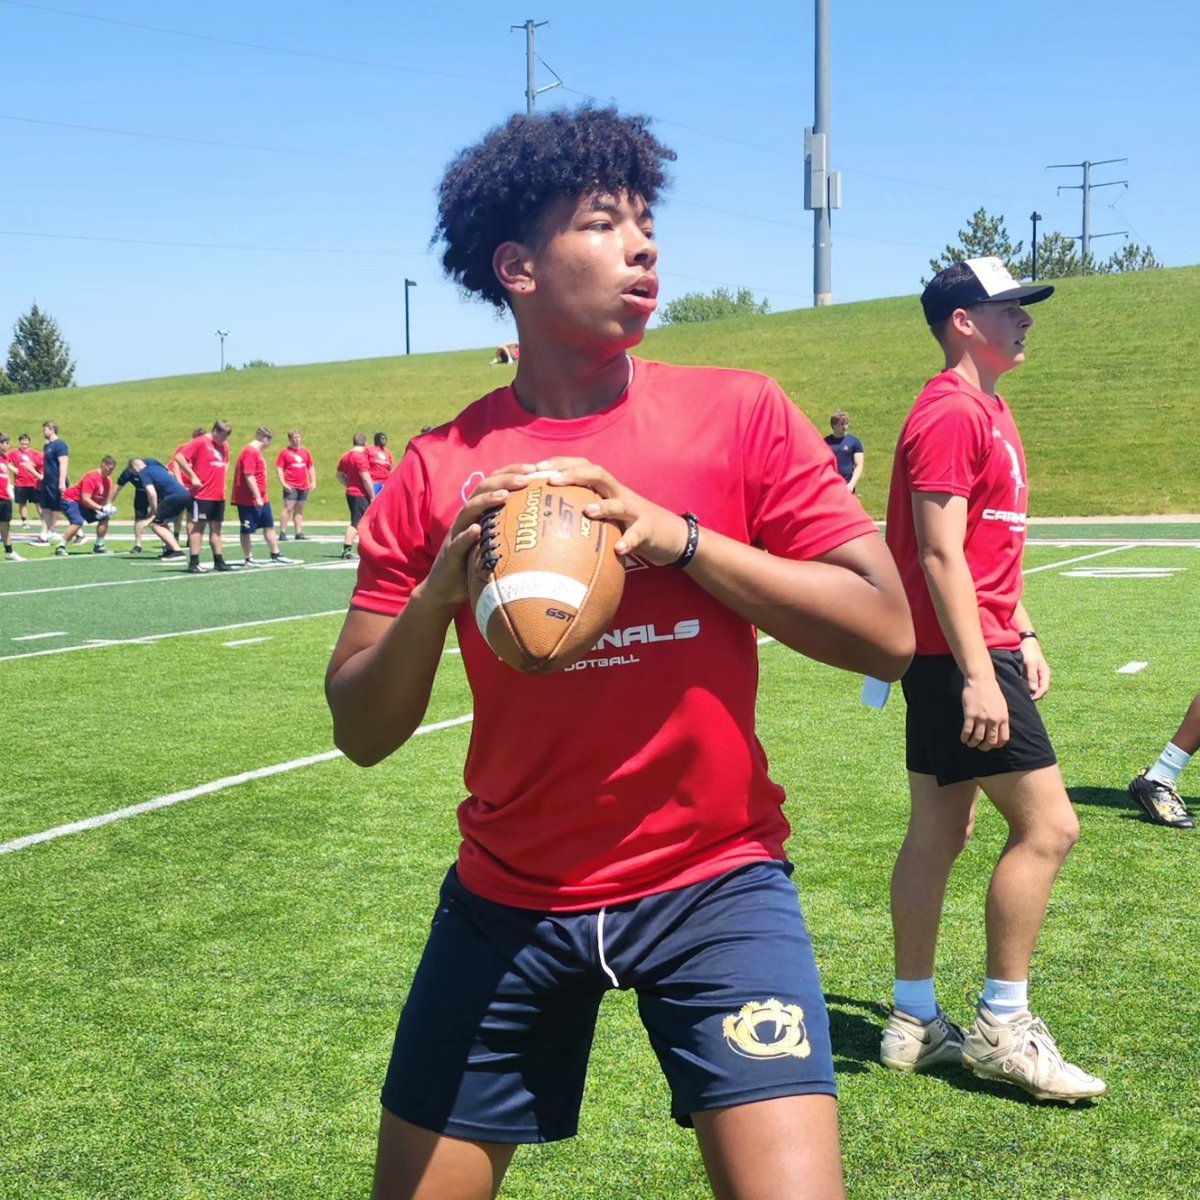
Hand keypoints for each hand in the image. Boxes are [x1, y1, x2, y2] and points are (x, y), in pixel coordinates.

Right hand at [418, 462, 537, 608]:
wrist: (447, 588)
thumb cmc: (477, 563)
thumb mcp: (496, 542)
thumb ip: (513, 529)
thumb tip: (547, 522)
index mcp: (480, 512)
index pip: (495, 483)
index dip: (512, 472)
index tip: (535, 468)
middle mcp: (468, 518)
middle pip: (483, 489)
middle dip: (504, 480)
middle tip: (526, 478)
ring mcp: (457, 534)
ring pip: (469, 510)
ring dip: (486, 501)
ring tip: (504, 495)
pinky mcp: (450, 553)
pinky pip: (457, 543)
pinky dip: (466, 535)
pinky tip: (477, 530)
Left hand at [534, 457, 688, 565]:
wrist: (670, 535)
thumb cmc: (629, 525)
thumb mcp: (606, 514)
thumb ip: (583, 511)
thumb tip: (546, 520)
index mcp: (606, 489)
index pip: (582, 466)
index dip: (560, 463)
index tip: (535, 468)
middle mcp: (619, 493)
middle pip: (597, 474)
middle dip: (574, 474)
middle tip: (551, 481)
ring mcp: (635, 510)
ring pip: (619, 502)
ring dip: (603, 506)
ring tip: (586, 512)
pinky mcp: (648, 529)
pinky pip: (638, 534)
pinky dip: (629, 541)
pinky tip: (619, 549)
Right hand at [960, 673, 1009, 749]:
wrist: (981, 679)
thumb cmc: (991, 691)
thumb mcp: (1002, 705)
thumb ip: (1001, 718)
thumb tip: (999, 730)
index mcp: (1003, 718)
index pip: (1003, 738)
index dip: (997, 745)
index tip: (991, 745)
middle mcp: (994, 720)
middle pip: (990, 741)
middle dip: (984, 747)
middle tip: (979, 746)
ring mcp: (982, 717)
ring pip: (978, 738)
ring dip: (973, 743)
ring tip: (970, 743)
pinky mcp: (970, 714)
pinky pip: (967, 731)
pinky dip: (964, 737)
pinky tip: (963, 738)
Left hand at [1019, 637, 1049, 699]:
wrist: (1026, 641)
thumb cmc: (1029, 652)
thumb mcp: (1031, 664)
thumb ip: (1032, 676)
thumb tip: (1034, 689)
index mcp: (1045, 673)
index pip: (1044, 688)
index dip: (1038, 695)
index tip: (1030, 699)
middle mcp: (1042, 675)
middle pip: (1040, 689)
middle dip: (1034, 695)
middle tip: (1025, 699)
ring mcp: (1036, 674)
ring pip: (1035, 686)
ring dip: (1030, 691)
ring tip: (1022, 695)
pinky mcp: (1030, 672)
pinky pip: (1030, 682)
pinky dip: (1026, 686)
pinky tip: (1019, 688)